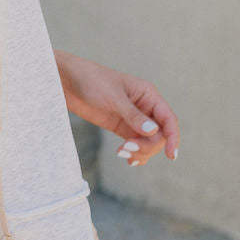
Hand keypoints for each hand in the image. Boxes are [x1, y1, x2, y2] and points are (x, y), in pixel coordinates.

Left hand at [55, 50, 179, 166]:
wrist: (67, 81)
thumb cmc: (91, 80)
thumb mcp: (113, 97)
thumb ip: (132, 115)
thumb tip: (153, 131)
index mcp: (148, 94)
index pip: (169, 119)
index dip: (173, 137)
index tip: (171, 155)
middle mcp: (144, 107)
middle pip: (159, 135)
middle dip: (148, 145)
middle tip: (126, 147)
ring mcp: (133, 118)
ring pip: (148, 142)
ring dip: (140, 152)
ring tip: (122, 152)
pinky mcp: (120, 127)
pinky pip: (135, 144)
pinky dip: (135, 154)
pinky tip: (127, 159)